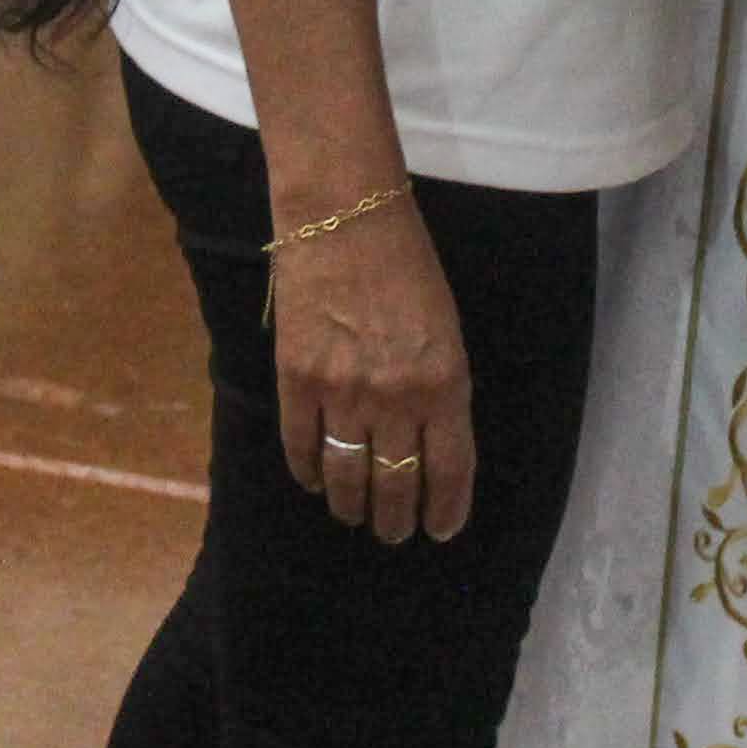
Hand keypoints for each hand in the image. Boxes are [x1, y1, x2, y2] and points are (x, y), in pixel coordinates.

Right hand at [272, 200, 475, 542]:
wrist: (344, 214)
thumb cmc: (406, 262)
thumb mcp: (445, 328)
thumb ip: (440, 388)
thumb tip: (427, 440)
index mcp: (446, 383)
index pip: (450, 472)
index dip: (445, 511)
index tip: (439, 530)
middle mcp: (397, 398)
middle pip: (397, 485)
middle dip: (396, 520)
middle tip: (392, 533)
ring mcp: (342, 392)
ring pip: (347, 477)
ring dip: (353, 506)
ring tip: (354, 516)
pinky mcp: (296, 380)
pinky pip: (301, 447)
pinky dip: (308, 473)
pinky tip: (315, 482)